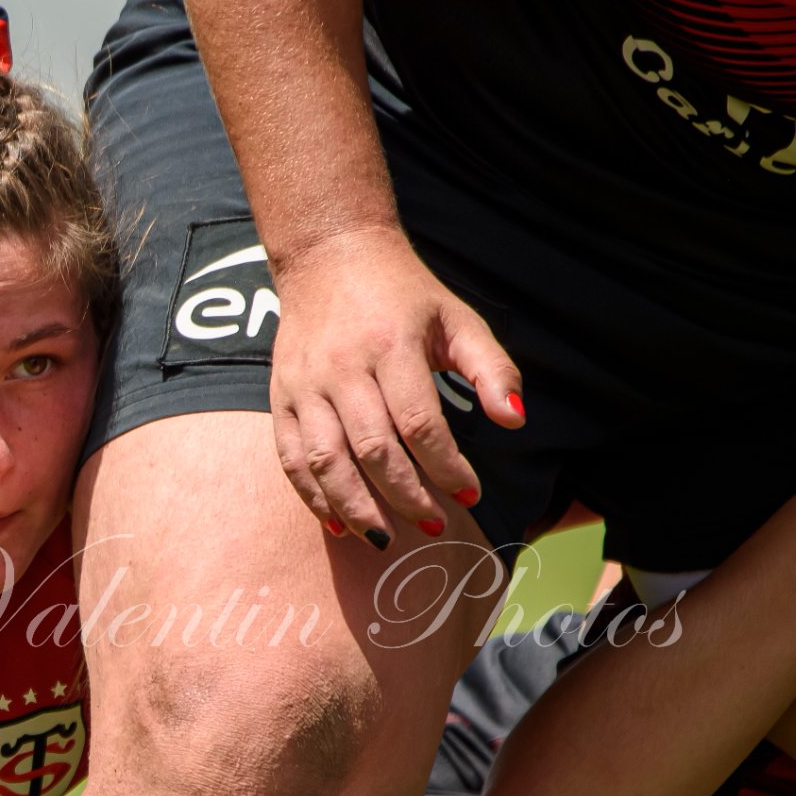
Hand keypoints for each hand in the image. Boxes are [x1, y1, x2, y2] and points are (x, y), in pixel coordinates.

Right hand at [269, 227, 524, 543]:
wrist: (329, 256)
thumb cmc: (404, 295)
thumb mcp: (458, 319)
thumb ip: (492, 370)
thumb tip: (515, 421)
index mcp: (391, 345)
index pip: (419, 423)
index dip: (446, 467)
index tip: (470, 494)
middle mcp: (342, 367)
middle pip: (372, 449)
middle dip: (406, 497)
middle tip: (435, 525)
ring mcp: (305, 384)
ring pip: (326, 461)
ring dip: (357, 508)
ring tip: (386, 539)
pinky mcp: (280, 396)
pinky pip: (291, 458)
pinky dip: (312, 498)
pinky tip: (339, 526)